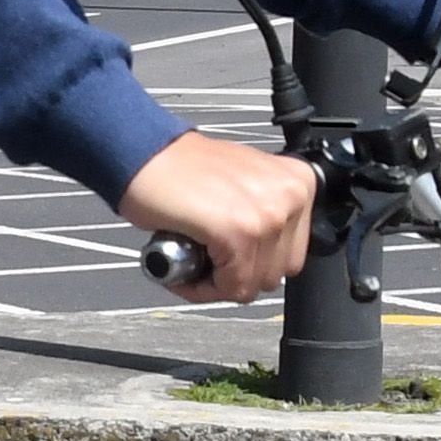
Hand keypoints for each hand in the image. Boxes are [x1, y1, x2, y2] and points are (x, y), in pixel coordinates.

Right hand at [118, 133, 320, 303]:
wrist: (142, 153)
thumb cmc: (181, 168)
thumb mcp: (245, 183)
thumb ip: (265, 214)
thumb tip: (266, 256)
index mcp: (298, 182)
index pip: (293, 254)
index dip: (255, 263)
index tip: (229, 256)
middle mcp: (290, 196)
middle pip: (276, 273)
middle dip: (238, 275)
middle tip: (207, 258)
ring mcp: (268, 215)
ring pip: (253, 284)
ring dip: (218, 283)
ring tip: (195, 257)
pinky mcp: (240, 232)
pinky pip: (231, 287)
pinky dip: (203, 287)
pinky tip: (185, 266)